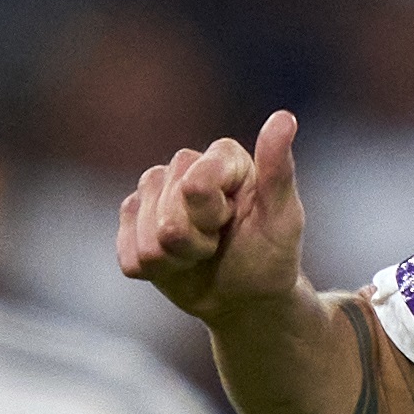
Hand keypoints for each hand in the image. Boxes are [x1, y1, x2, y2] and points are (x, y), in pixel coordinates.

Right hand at [119, 109, 310, 317]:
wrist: (246, 296)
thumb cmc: (270, 255)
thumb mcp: (283, 219)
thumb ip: (278, 170)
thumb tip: (284, 118)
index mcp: (223, 156)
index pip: (194, 185)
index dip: (210, 215)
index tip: (232, 222)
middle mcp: (184, 165)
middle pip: (168, 216)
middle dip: (196, 243)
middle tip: (219, 245)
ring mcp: (154, 191)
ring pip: (148, 239)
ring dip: (176, 259)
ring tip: (200, 255)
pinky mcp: (132, 219)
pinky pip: (129, 254)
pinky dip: (155, 270)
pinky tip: (176, 264)